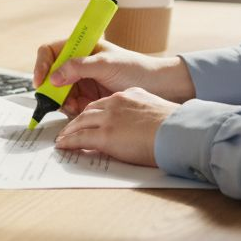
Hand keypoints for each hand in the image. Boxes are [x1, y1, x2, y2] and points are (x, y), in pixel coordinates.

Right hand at [32, 38, 194, 115]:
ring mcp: (82, 82)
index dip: (42, 64)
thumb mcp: (106, 64)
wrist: (158, 87)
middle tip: (56, 99)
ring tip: (75, 105)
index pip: (51, 51)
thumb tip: (54, 76)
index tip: (42, 80)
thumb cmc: (136, 69)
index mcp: (82, 47)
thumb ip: (79, 67)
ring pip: (58, 93)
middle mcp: (79, 64)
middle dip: (51, 88)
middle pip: (51, 75)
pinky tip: (80, 110)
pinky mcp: (88, 99)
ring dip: (61, 101)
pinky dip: (70, 109)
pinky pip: (69, 106)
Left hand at [53, 87, 178, 166]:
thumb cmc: (174, 126)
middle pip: (89, 110)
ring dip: (70, 130)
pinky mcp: (104, 135)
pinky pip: (79, 138)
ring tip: (63, 137)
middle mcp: (116, 102)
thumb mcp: (156, 110)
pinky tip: (63, 145)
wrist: (177, 132)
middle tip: (70, 128)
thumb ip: (142, 113)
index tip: (91, 118)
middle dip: (78, 119)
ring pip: (80, 122)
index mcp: (130, 95)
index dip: (95, 111)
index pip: (105, 102)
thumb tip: (141, 125)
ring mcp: (108, 118)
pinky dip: (69, 142)